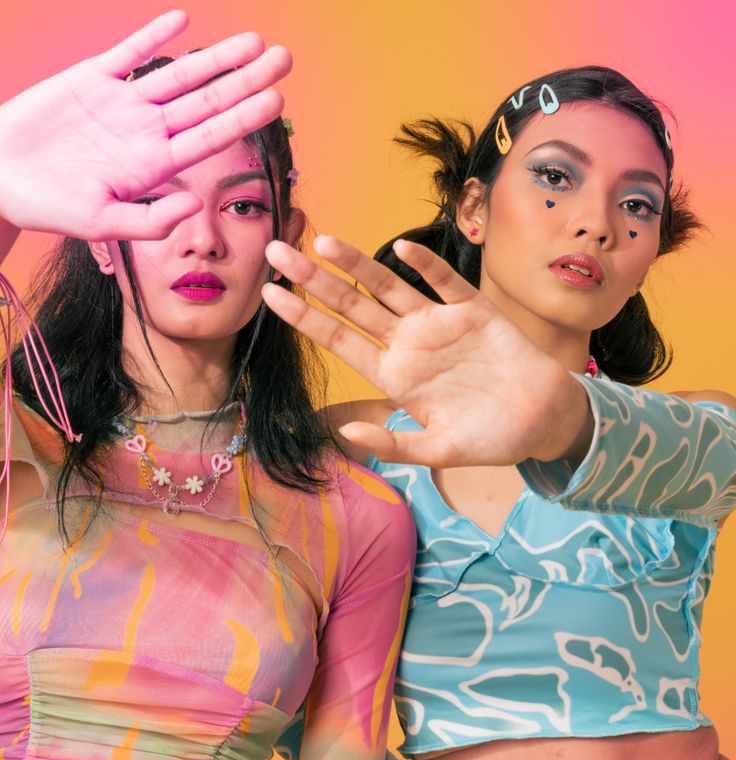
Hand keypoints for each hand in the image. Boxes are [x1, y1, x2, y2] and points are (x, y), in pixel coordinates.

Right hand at [0, 11, 290, 241]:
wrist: (3, 177)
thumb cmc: (50, 208)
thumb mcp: (102, 223)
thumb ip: (150, 218)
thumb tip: (195, 203)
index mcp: (154, 166)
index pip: (210, 137)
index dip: (244, 116)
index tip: (277, 100)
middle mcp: (146, 132)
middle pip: (207, 101)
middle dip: (246, 80)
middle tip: (284, 59)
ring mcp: (122, 104)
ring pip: (179, 75)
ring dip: (215, 57)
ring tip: (253, 40)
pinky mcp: (92, 80)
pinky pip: (129, 54)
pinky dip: (154, 36)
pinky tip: (183, 21)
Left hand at [263, 235, 593, 467]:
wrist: (543, 421)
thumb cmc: (491, 440)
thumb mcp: (439, 451)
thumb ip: (394, 443)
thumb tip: (347, 434)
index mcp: (394, 377)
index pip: (339, 342)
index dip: (304, 319)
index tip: (269, 296)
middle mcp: (409, 345)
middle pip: (352, 307)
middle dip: (314, 281)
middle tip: (276, 254)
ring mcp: (439, 324)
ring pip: (390, 287)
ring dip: (358, 265)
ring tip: (323, 242)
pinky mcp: (474, 311)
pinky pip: (445, 282)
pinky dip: (425, 266)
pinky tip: (401, 252)